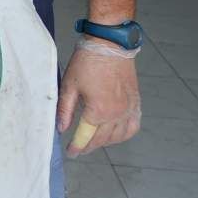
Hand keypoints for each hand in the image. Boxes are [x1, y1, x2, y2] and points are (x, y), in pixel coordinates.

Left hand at [57, 38, 140, 156]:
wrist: (110, 44)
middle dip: (89, 146)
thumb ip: (65, 110)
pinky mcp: (136, 102)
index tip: (71, 153)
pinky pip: (133, 126)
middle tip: (79, 148)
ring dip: (106, 142)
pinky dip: (124, 134)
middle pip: (102, 139)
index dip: (77, 147)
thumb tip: (62, 129)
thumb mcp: (69, 85)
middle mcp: (116, 113)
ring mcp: (129, 109)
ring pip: (119, 136)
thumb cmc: (87, 62)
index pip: (86, 137)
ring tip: (94, 141)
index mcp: (98, 110)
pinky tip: (115, 133)